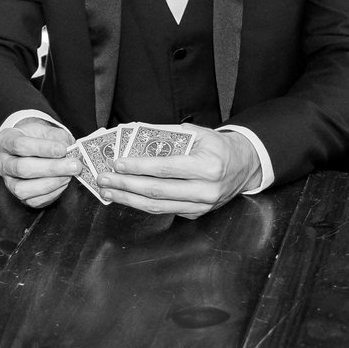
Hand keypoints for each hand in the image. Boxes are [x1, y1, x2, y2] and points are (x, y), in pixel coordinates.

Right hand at [0, 114, 78, 206]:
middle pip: (21, 168)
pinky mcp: (19, 197)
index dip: (43, 148)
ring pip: (23, 189)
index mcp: (5, 141)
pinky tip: (63, 182)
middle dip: (51, 168)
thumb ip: (57, 137)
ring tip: (69, 175)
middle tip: (74, 165)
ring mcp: (8, 182)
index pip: (19, 145)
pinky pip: (33, 201)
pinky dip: (51, 193)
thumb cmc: (37, 138)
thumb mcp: (45, 130)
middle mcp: (2, 163)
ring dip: (51, 183)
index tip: (63, 150)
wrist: (31, 148)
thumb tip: (69, 150)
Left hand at [101, 127, 252, 217]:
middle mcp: (205, 190)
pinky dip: (142, 204)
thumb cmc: (218, 147)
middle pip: (157, 191)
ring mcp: (201, 207)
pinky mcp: (195, 214)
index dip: (138, 166)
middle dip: (126, 184)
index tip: (117, 162)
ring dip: (129, 199)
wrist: (244, 166)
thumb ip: (167, 134)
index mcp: (208, 167)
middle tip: (104, 178)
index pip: (165, 168)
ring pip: (158, 206)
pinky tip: (127, 196)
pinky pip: (164, 210)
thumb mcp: (198, 133)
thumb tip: (132, 133)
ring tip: (109, 190)